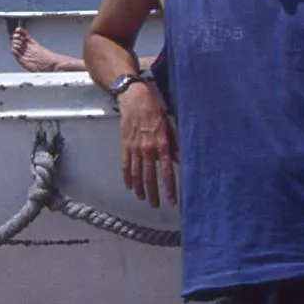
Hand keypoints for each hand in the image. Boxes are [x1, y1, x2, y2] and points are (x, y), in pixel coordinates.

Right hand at [119, 82, 176, 206]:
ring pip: (137, 174)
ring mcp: (134, 149)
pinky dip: (127, 177)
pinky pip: (126, 165)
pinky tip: (129, 186)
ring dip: (140, 189)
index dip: (169, 187)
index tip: (172, 200)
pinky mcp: (125, 146)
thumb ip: (174, 144)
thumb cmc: (153, 109)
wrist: (134, 98)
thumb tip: (179, 160)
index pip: (166, 171)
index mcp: (161, 144)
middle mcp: (147, 149)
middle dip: (154, 193)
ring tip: (143, 199)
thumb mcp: (169, 125)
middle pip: (150, 177)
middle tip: (156, 205)